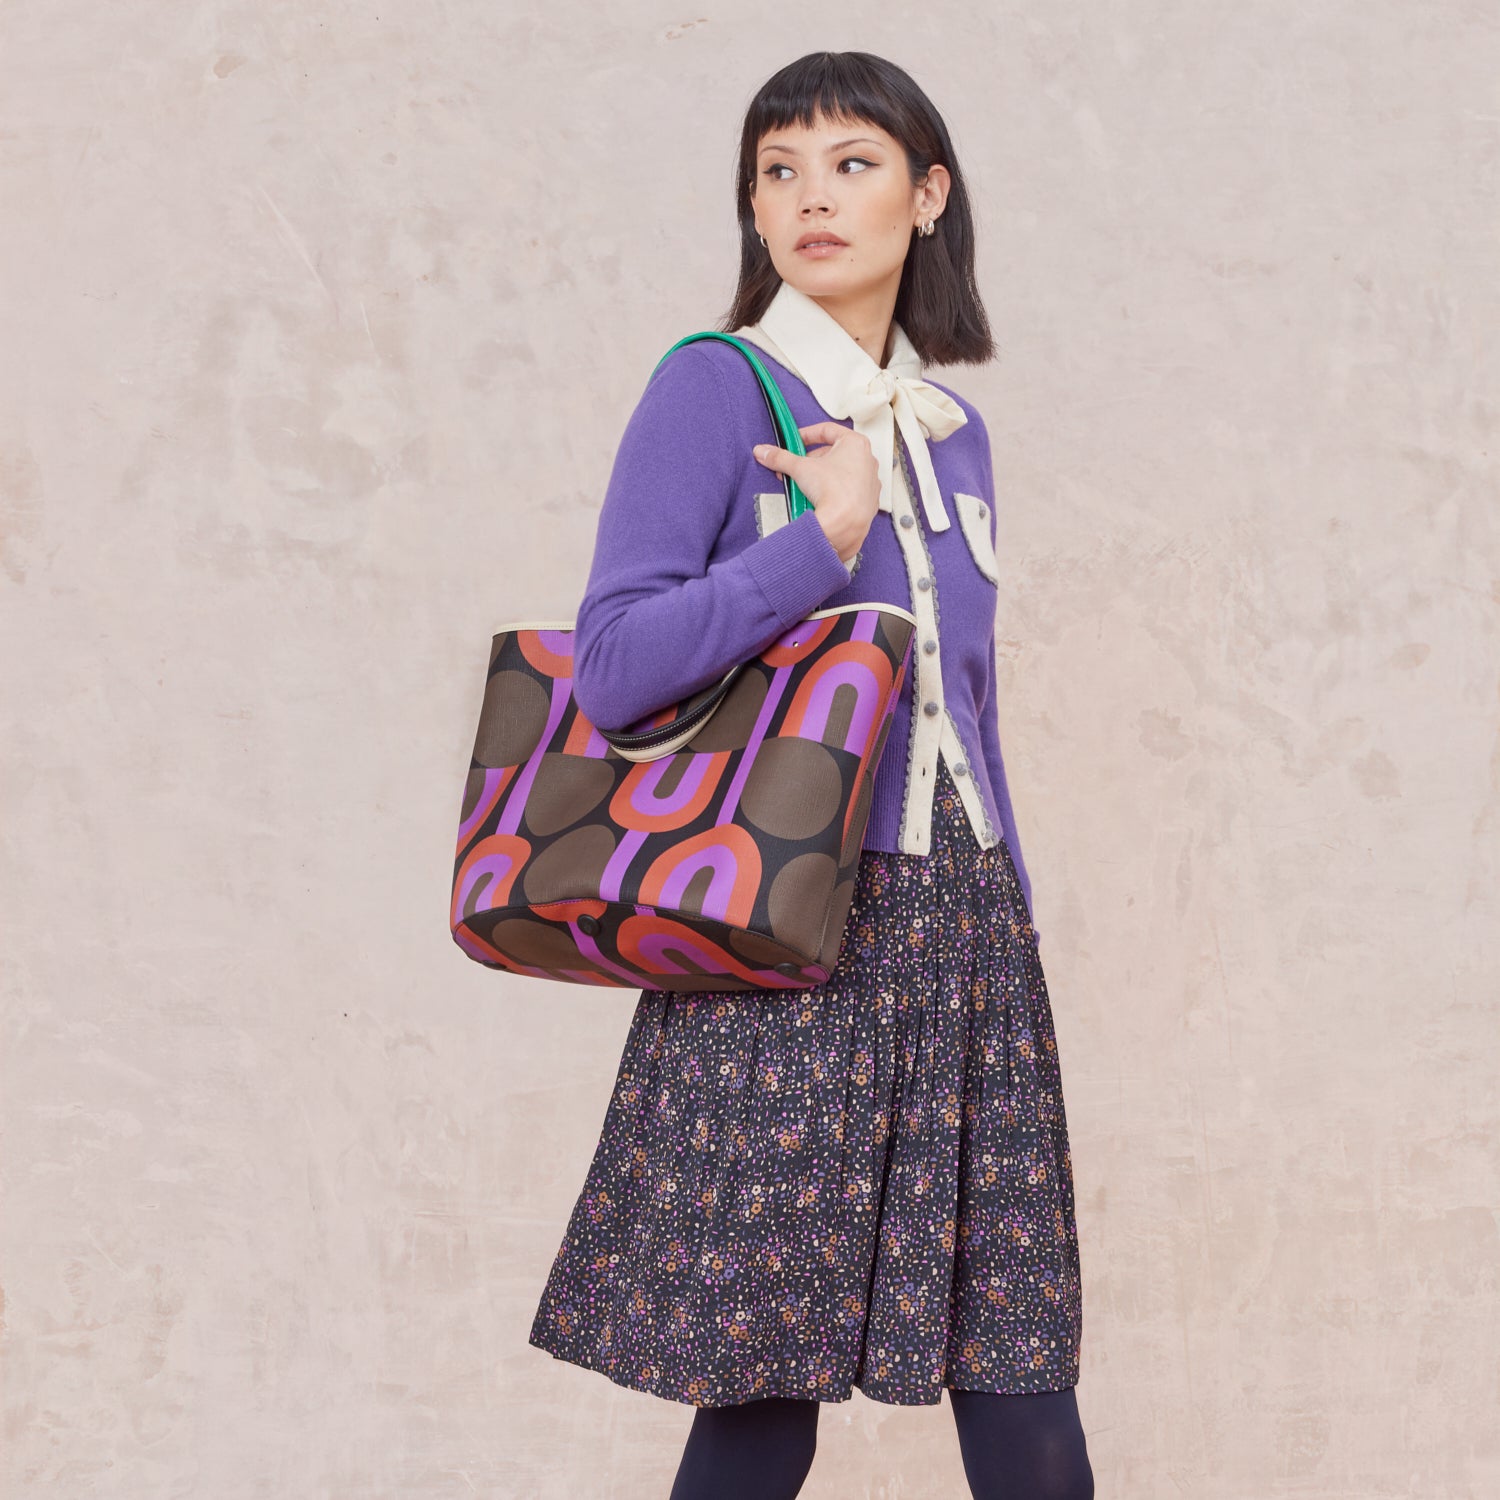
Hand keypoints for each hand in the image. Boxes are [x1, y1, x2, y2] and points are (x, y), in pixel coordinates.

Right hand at [753, 422, 879, 566]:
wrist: (845, 524)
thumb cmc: (834, 491)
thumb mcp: (800, 468)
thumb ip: (780, 457)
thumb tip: (765, 452)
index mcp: (856, 443)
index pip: (827, 430)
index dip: (806, 434)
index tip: (795, 441)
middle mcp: (867, 460)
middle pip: (833, 453)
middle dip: (810, 460)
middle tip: (794, 468)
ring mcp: (869, 481)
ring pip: (840, 472)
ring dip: (820, 476)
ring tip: (804, 485)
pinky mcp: (868, 500)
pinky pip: (847, 490)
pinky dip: (832, 491)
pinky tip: (819, 499)